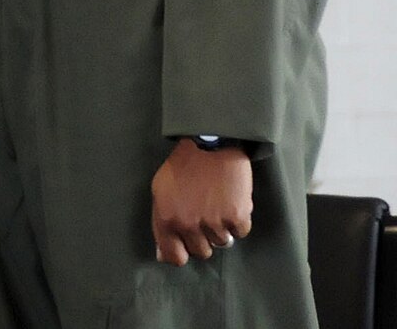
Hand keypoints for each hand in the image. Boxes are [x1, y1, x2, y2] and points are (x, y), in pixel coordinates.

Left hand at [151, 139, 253, 263]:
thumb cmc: (183, 166)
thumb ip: (161, 222)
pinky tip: (230, 201)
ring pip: (222, 243)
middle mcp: (190, 225)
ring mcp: (215, 222)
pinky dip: (238, 220)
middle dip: (202, 238)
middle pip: (201, 252)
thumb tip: (164, 255)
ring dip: (221, 228)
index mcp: (167, 219)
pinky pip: (241, 232)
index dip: (181, 253)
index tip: (185, 244)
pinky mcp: (237, 217)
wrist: (211, 143)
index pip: (175, 257)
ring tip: (216, 204)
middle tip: (203, 216)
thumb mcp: (161, 190)